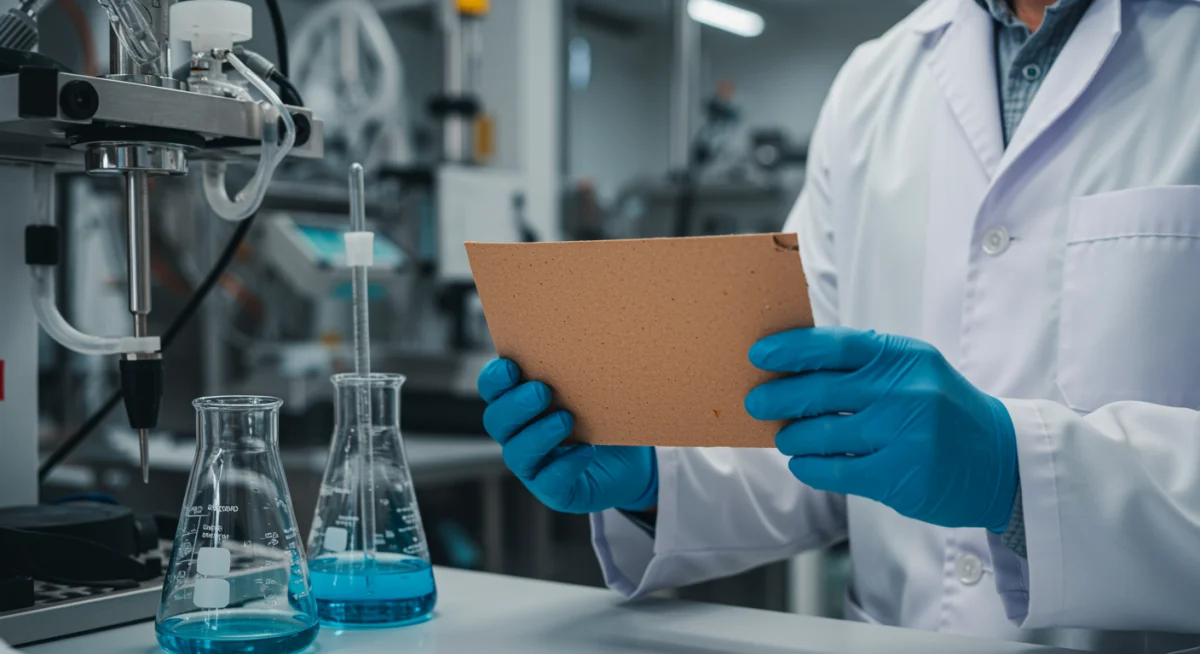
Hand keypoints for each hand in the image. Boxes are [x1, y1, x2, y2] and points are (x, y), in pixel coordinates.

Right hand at [477, 359, 657, 513]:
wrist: (631, 463)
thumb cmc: (605, 419)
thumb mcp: (594, 391)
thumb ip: (580, 371)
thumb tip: (588, 339)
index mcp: (521, 406)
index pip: (493, 390)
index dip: (494, 380)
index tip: (510, 367)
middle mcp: (519, 436)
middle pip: (496, 421)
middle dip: (516, 406)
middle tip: (543, 391)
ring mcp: (534, 466)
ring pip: (517, 454)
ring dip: (538, 435)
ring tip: (566, 420)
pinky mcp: (553, 491)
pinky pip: (548, 482)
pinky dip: (565, 465)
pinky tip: (586, 451)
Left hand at [745, 327, 1017, 531]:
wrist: (1002, 462)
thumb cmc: (943, 412)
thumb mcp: (914, 373)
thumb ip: (863, 367)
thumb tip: (793, 368)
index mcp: (904, 357)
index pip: (834, 345)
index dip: (790, 349)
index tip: (758, 355)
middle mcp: (905, 391)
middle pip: (819, 391)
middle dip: (777, 397)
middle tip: (756, 402)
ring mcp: (904, 434)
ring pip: (821, 434)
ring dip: (792, 437)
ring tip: (785, 437)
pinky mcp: (900, 476)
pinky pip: (834, 471)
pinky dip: (809, 467)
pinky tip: (803, 463)